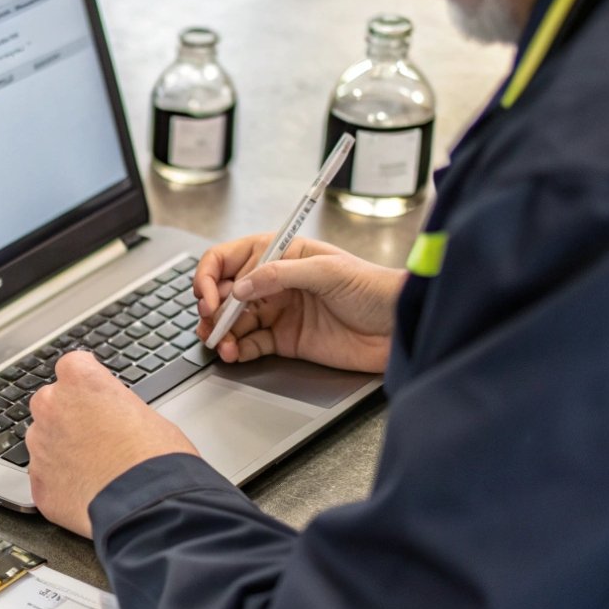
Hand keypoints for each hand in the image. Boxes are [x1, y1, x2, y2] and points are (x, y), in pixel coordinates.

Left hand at [28, 350, 199, 536]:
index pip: (72, 367)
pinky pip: (46, 477)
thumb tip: (111, 416)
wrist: (150, 505)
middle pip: (51, 403)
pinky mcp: (38, 483)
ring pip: (44, 441)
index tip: (97, 398)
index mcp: (78, 379)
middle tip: (97, 436)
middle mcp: (50, 406)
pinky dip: (61, 483)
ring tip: (95, 468)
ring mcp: (39, 446)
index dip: (87, 386)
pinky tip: (87, 491)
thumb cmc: (157, 457)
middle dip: (68, 416)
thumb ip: (113, 405)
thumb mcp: (145, 412)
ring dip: (62, 450)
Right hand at [193, 235, 404, 372]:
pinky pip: (250, 344)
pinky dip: (237, 350)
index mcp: (281, 256)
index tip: (209, 297)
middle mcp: (275, 283)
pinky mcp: (285, 340)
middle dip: (213, 309)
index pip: (230, 260)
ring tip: (222, 345)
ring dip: (222, 333)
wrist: (399, 327)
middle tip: (213, 324)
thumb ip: (280, 275)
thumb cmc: (374, 288)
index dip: (211, 277)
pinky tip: (234, 353)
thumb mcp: (328, 271)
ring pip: (234, 321)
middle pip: (226, 293)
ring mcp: (278, 312)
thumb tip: (240, 287)